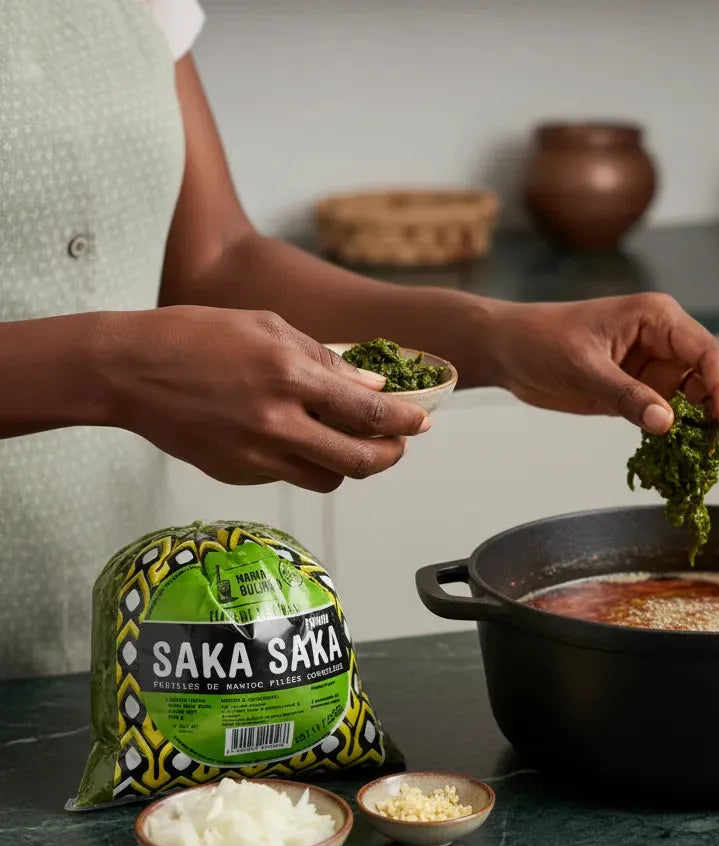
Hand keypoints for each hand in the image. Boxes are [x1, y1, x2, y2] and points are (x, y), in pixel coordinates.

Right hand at [106, 305, 428, 490]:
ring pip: (327, 479)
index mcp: (291, 377)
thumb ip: (325, 360)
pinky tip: (294, 438)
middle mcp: (278, 422)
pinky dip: (302, 462)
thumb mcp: (268, 328)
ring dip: (347, 465)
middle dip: (390, 456)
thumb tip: (371, 384)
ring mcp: (255, 454)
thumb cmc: (197, 335)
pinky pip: (288, 476)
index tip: (423, 422)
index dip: (406, 422)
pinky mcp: (236, 473)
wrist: (129, 370)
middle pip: (359, 462)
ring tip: (348, 442)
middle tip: (397, 445)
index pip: (370, 412)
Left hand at [489, 293, 718, 458]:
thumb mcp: (582, 368)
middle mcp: (667, 339)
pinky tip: (693, 456)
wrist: (510, 350)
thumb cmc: (540, 342)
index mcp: (658, 318)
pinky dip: (691, 433)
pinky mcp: (645, 390)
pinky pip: (680, 412)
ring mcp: (658, 366)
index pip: (709, 354)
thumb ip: (625, 395)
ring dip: (718, 423)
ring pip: (708, 394)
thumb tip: (667, 425)